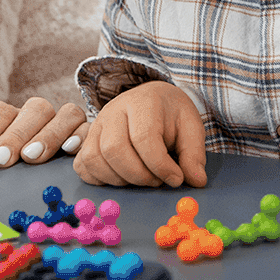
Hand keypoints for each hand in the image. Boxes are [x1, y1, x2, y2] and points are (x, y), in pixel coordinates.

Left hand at [0, 97, 86, 169]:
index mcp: (7, 116)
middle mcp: (37, 117)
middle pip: (35, 109)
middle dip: (16, 135)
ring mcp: (63, 126)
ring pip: (66, 114)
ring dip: (49, 135)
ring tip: (31, 157)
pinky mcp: (85, 138)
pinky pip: (89, 129)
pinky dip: (81, 136)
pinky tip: (69, 150)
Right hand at [71, 81, 207, 188]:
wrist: (152, 99)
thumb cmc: (171, 115)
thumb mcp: (191, 127)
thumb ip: (194, 154)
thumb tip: (196, 181)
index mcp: (142, 102)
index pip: (144, 138)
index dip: (160, 165)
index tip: (176, 179)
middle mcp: (113, 111)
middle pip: (114, 149)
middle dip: (139, 175)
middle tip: (157, 181)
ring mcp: (96, 125)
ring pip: (94, 159)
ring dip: (119, 179)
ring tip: (141, 178)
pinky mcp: (86, 140)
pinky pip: (82, 165)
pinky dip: (99, 179)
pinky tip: (121, 178)